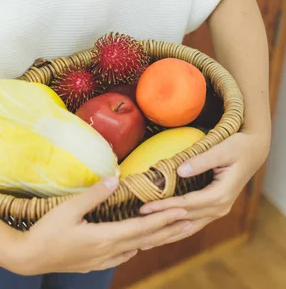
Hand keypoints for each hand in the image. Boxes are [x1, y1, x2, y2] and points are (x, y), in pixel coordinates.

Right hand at [6, 177, 190, 274]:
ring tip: (171, 232)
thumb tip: (116, 179)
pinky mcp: (94, 263)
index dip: (164, 218)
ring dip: (155, 239)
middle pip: (145, 240)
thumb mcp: (68, 209)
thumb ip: (94, 195)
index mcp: (105, 237)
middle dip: (169, 230)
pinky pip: (122, 255)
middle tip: (190, 221)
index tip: (183, 209)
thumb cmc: (46, 231)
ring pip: (136, 248)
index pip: (143, 227)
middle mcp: (109, 251)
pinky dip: (136, 247)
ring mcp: (102, 259)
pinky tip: (137, 245)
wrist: (29, 258)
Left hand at [138, 129, 270, 248]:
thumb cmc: (237, 147)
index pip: (188, 204)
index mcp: (221, 194)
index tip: (145, 208)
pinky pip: (193, 224)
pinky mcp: (214, 209)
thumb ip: (201, 161)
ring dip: (168, 234)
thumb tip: (180, 170)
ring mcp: (218, 210)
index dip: (166, 207)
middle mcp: (220, 207)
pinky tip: (162, 236)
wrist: (252, 151)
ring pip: (189, 227)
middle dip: (161, 222)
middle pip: (186, 218)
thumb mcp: (221, 150)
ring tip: (145, 241)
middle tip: (136, 226)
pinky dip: (177, 231)